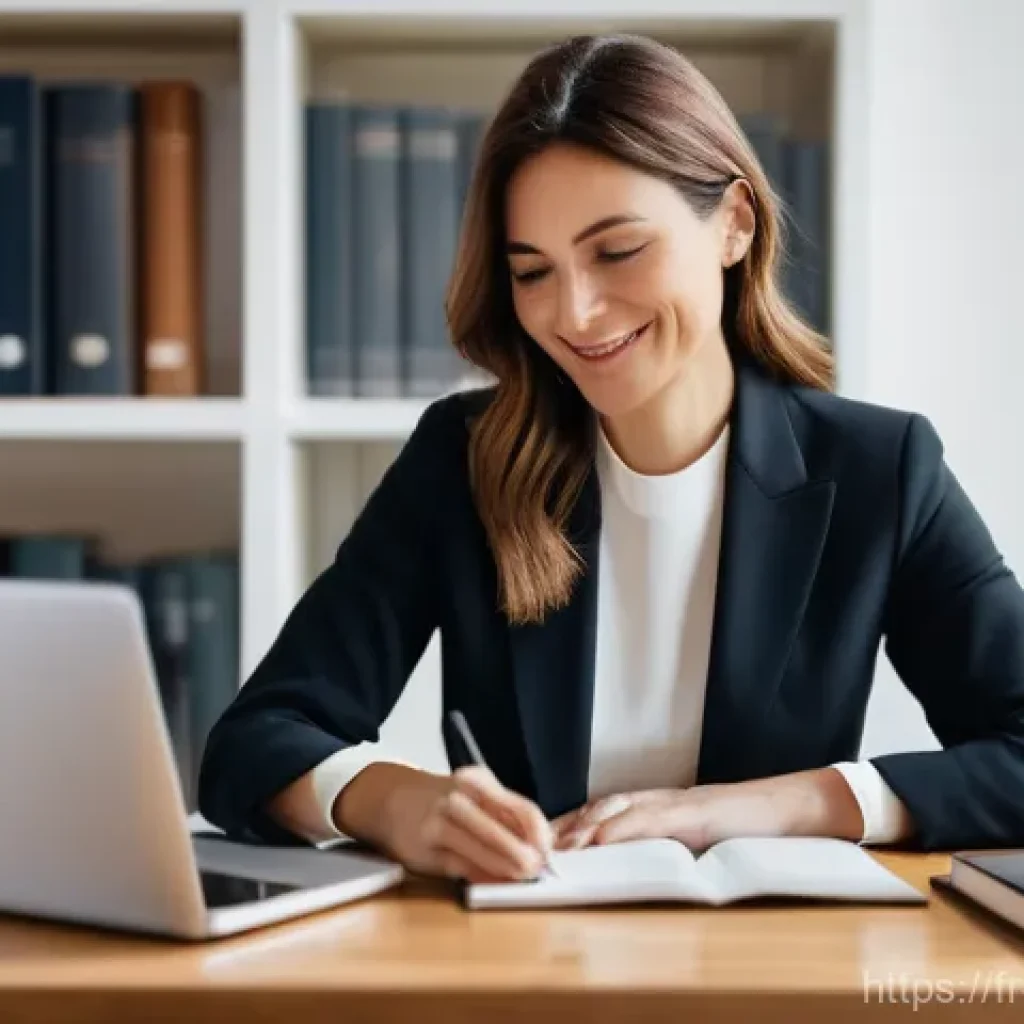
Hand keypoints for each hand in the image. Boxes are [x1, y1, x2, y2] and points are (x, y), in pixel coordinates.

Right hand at [335, 762, 552, 882]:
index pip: (521, 809)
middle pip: (501, 830)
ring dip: (505, 867)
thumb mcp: (475, 795)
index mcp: (479, 782)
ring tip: (521, 877)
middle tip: (538, 870)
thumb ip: (504, 816)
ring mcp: (440, 822)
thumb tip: (539, 846)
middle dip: (524, 855)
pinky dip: (482, 876)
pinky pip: (461, 866)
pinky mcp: (426, 847)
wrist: (393, 800)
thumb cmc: (443, 801)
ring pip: (481, 849)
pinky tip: (494, 881)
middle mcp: (459, 798)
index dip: (540, 835)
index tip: (548, 852)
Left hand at [551, 768, 869, 852]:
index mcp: (657, 806)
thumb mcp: (694, 841)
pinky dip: (624, 827)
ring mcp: (676, 802)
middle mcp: (659, 799)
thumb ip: (663, 846)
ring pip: (619, 807)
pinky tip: (603, 839)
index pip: (602, 811)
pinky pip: (653, 817)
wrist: (787, 809)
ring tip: (560, 847)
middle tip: (534, 844)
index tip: (540, 841)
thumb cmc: (744, 828)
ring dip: (586, 826)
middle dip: (566, 824)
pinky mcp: (694, 810)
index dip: (570, 825)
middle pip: (600, 805)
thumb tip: (629, 867)